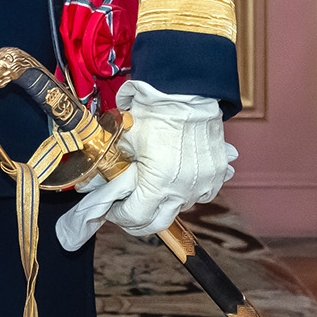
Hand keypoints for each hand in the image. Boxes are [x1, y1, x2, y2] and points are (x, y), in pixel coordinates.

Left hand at [57, 82, 235, 249]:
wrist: (188, 93)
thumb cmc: (155, 113)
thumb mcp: (125, 142)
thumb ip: (115, 169)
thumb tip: (100, 185)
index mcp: (158, 184)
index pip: (134, 217)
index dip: (119, 215)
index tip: (113, 208)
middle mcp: (183, 190)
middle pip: (158, 223)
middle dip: (138, 220)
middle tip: (127, 209)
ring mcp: (203, 184)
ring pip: (180, 208)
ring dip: (163, 204)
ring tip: (151, 189)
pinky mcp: (217, 174)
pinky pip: (201, 194)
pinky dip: (186, 193)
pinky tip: (176, 181)